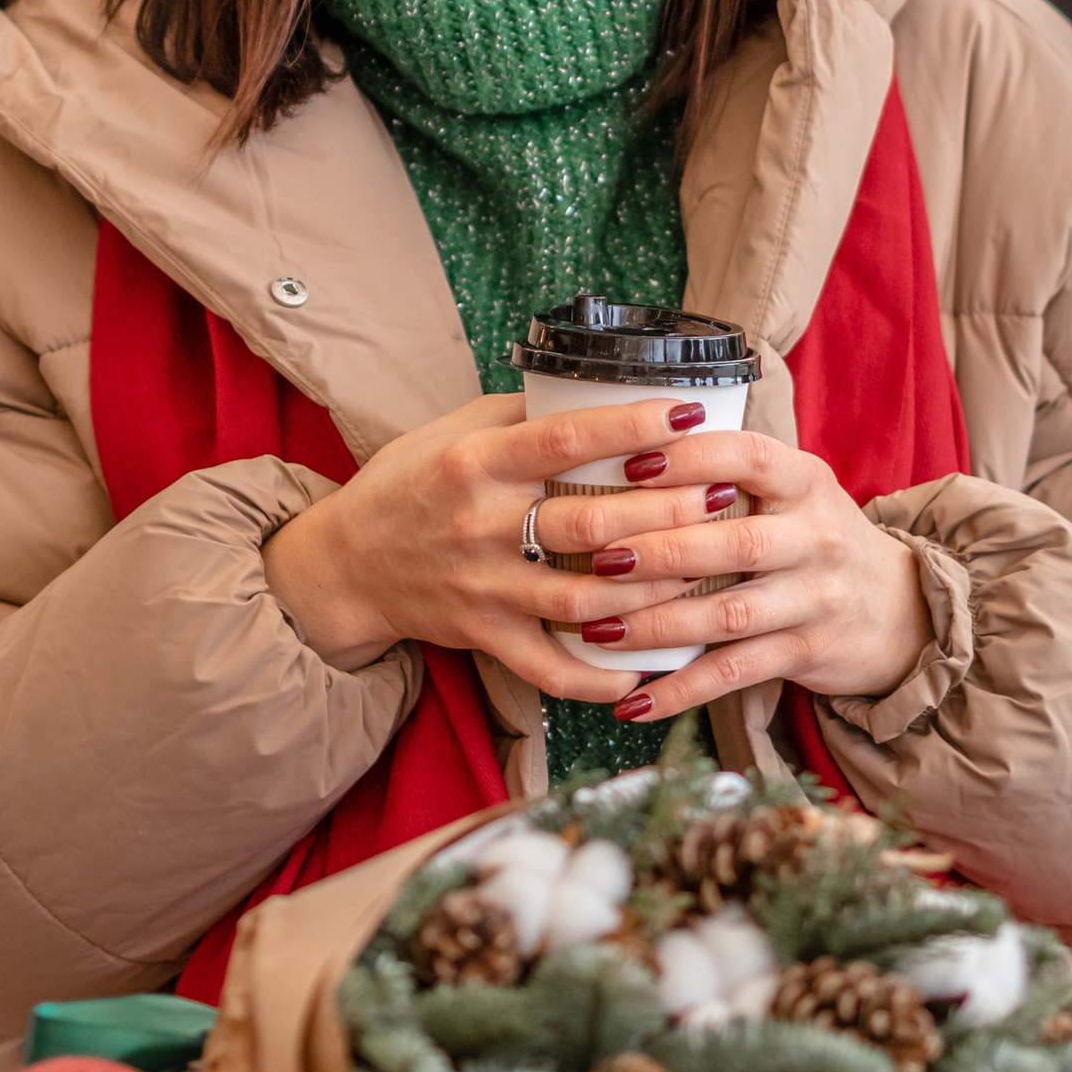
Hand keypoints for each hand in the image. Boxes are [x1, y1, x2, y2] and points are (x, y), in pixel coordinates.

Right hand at [263, 398, 926, 720]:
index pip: (565, 438)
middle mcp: (480, 524)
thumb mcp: (450, 432)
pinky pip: (547, 665)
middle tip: (726, 495)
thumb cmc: (407, 485)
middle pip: (588, 520)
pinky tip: (646, 673)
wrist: (345, 564)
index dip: (631, 426)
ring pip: (582, 595)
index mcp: (476, 462)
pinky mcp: (481, 636)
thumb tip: (596, 394)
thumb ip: (519, 415)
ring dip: (651, 589)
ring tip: (709, 573)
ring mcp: (483, 586)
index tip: (689, 413)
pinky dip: (597, 676)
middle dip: (666, 511)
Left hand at [536, 429, 928, 727]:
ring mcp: (815, 600)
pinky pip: (735, 673)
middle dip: (660, 551)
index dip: (690, 458)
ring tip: (597, 630)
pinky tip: (634, 701)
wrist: (900, 610)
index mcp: (807, 482)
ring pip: (728, 614)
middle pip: (735, 543)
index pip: (750, 456)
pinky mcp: (807, 653)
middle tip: (598, 558)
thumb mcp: (797, 490)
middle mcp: (817, 537)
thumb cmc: (817, 538)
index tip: (629, 463)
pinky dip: (682, 689)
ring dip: (658, 625)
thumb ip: (735, 472)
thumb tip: (631, 445)